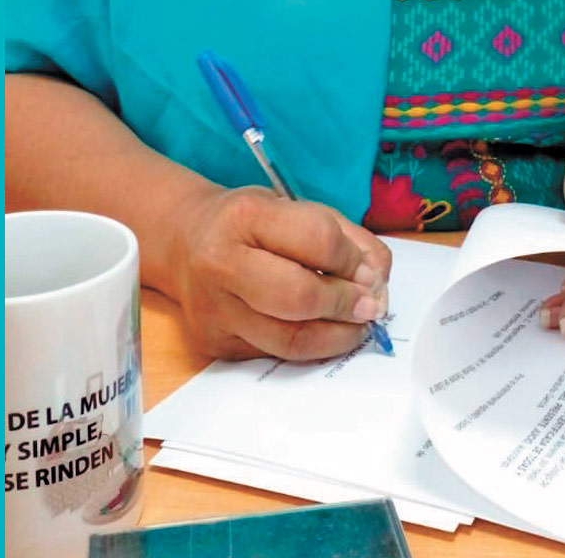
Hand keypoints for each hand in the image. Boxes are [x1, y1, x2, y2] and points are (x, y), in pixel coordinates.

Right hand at [163, 187, 392, 361]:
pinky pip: (275, 355)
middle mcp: (221, 263)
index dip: (353, 260)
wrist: (186, 242)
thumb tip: (378, 287)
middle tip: (370, 307)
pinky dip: (310, 347)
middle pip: (300, 297)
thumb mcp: (299, 209)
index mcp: (245, 216)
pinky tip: (321, 332)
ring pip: (290, 340)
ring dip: (337, 337)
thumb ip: (349, 240)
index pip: (317, 239)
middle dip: (347, 305)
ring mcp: (214, 309)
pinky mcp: (215, 343)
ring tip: (355, 325)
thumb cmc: (253, 224)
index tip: (367, 271)